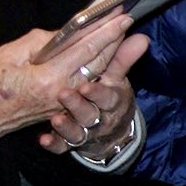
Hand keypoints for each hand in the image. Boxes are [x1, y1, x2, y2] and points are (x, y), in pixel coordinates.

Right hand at [0, 10, 134, 144]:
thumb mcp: (12, 53)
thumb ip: (43, 42)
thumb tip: (65, 33)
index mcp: (48, 76)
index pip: (86, 48)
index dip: (106, 30)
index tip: (120, 14)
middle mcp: (60, 92)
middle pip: (97, 63)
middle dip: (114, 40)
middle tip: (126, 21)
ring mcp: (60, 103)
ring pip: (93, 76)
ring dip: (108, 55)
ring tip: (118, 37)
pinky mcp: (56, 108)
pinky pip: (81, 85)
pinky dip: (93, 70)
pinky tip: (99, 59)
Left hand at [39, 32, 149, 155]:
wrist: (112, 134)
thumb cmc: (110, 97)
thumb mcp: (117, 79)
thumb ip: (124, 58)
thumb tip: (141, 37)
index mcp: (111, 100)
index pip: (107, 97)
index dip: (97, 93)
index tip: (85, 86)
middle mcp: (99, 118)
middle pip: (90, 114)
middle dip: (77, 106)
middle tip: (63, 94)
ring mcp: (85, 132)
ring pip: (76, 133)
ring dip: (65, 126)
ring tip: (55, 119)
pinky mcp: (70, 144)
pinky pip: (62, 147)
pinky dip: (54, 144)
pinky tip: (43, 139)